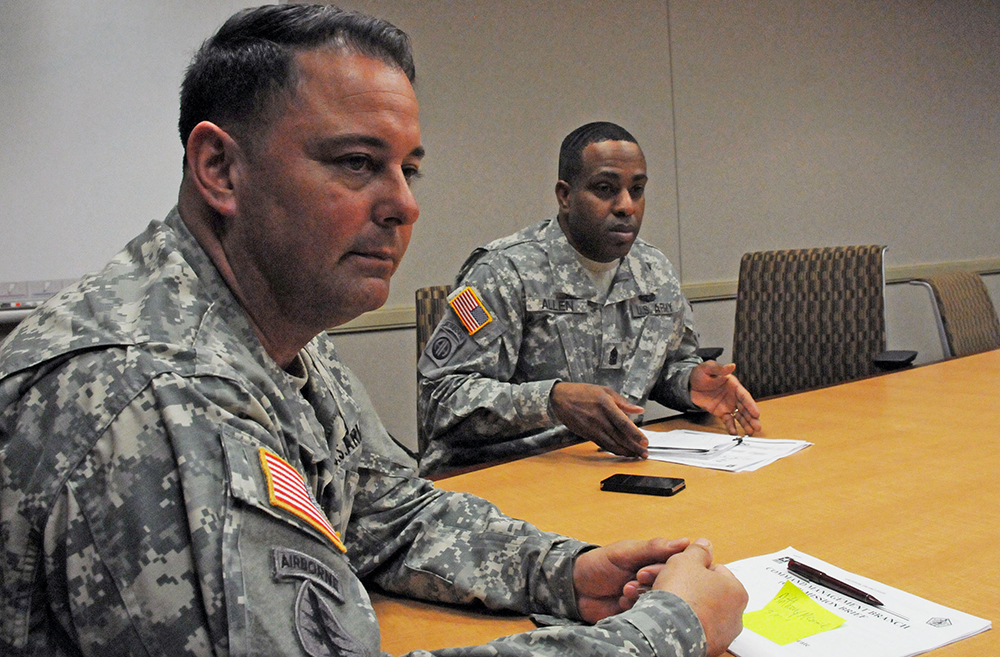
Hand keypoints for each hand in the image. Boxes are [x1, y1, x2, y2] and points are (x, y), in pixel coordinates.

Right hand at [550, 382, 646, 456]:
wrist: (560, 399)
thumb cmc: (582, 393)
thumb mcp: (604, 391)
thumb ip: (623, 402)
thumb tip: (639, 409)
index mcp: (605, 405)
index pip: (623, 423)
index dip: (635, 434)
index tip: (645, 441)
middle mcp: (599, 419)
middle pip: (620, 437)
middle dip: (634, 447)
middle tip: (645, 453)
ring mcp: (592, 428)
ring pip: (612, 444)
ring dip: (626, 451)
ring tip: (637, 456)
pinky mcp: (588, 434)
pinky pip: (603, 445)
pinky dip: (614, 450)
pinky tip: (622, 452)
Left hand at [572, 537, 691, 622]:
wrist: (576, 589)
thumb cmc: (599, 564)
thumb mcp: (624, 552)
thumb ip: (653, 548)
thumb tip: (685, 542)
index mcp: (656, 560)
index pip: (677, 565)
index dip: (665, 569)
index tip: (645, 571)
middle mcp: (656, 579)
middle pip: (672, 584)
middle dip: (652, 583)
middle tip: (635, 578)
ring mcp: (649, 597)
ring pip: (662, 600)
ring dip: (643, 595)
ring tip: (625, 589)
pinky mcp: (641, 613)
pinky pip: (650, 614)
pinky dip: (636, 607)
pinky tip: (622, 601)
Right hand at [628, 540, 746, 656]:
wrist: (669, 630)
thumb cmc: (681, 595)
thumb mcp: (686, 561)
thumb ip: (698, 551)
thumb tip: (705, 544)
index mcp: (736, 591)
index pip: (715, 571)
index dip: (693, 568)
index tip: (679, 570)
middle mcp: (735, 615)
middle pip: (708, 592)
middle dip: (688, 587)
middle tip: (668, 584)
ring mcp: (723, 634)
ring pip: (700, 611)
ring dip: (684, 605)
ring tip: (665, 601)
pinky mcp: (709, 648)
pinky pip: (694, 629)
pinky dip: (683, 623)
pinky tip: (669, 618)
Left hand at [690, 361, 761, 435]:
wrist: (690, 384)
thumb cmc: (701, 374)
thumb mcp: (708, 368)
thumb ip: (719, 369)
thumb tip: (731, 366)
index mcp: (733, 385)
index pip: (744, 396)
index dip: (751, 405)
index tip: (756, 413)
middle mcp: (733, 396)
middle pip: (745, 408)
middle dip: (752, 418)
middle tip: (757, 427)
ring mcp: (728, 405)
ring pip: (739, 415)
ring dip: (745, 423)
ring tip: (751, 432)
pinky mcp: (720, 412)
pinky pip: (727, 420)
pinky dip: (731, 426)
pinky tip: (735, 432)